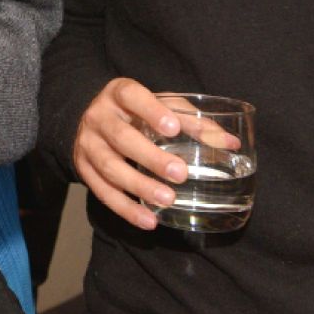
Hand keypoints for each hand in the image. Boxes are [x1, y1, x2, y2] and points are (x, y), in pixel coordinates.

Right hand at [72, 77, 238, 229]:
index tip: (173, 127)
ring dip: (139, 185)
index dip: (151, 111)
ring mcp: (87, 144)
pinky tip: (148, 220)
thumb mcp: (160, 106)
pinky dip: (126, 209)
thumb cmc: (135, 112)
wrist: (90, 120)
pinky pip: (102, 192)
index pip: (131, 96)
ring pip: (109, 167)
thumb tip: (230, 143)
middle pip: (121, 137)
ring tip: (168, 199)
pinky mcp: (83, 169)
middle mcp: (98, 117)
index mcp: (118, 94)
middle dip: (150, 157)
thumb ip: (192, 121)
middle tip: (180, 173)